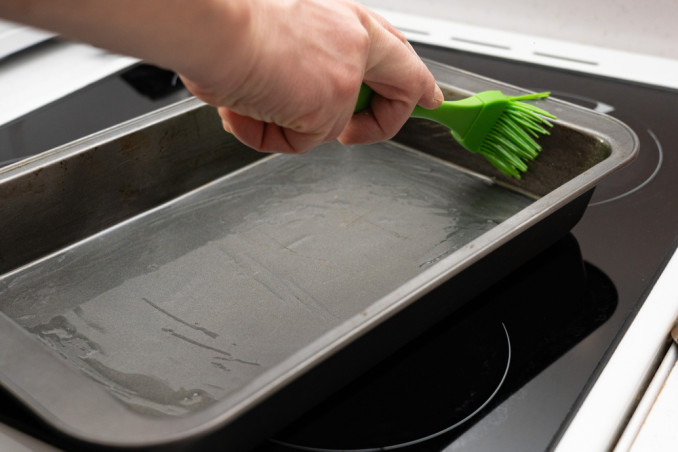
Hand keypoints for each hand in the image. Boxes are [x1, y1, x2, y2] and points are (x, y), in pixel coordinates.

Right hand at [180, 0, 442, 153]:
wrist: (213, 28)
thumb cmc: (232, 26)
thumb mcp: (282, 35)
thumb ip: (307, 65)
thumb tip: (291, 95)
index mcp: (344, 21)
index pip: (397, 53)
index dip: (416, 79)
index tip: (429, 97)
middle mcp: (354, 45)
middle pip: (400, 91)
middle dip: (380, 123)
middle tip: (354, 135)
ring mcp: (344, 78)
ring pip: (330, 128)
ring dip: (283, 125)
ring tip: (253, 100)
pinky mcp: (328, 108)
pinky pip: (302, 144)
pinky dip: (267, 135)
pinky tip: (248, 109)